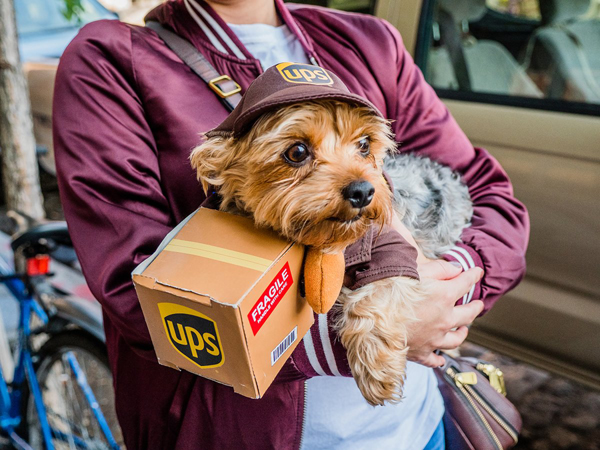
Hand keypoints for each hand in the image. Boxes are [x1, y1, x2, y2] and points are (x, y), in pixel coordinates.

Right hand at [390, 211, 484, 366]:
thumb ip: (439, 269)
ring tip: (464, 329)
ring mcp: (434, 338)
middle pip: (468, 314)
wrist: (371, 318)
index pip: (466, 283)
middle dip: (475, 307)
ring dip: (462, 333)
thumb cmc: (390, 290)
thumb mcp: (415, 270)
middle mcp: (444, 319)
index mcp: (444, 295)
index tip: (477, 272)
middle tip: (478, 304)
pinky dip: (439, 359)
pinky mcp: (421, 352)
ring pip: (456, 339)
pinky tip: (441, 358)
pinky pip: (434, 359)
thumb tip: (458, 269)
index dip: (473, 276)